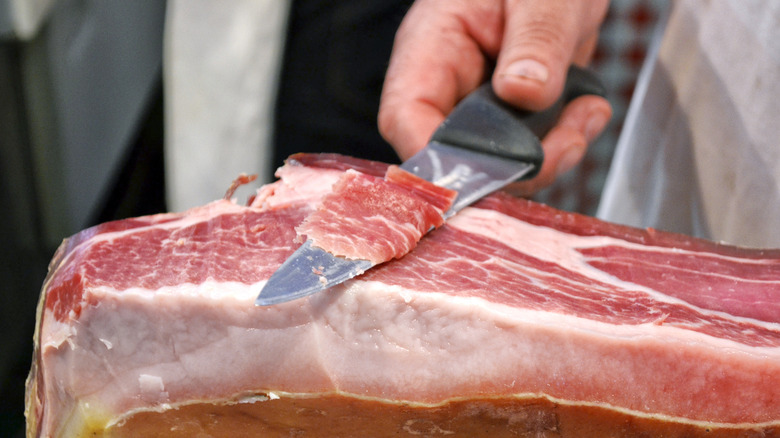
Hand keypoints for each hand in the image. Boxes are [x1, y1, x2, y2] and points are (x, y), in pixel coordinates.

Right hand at [378, 0, 611, 194]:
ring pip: (499, 164)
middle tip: (568, 142)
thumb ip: (536, 38)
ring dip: (551, 155)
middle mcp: (448, 86)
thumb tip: (524, 93)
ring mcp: (479, 106)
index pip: (406, 119)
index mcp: (431, 49)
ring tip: (587, 113)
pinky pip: (531, 152)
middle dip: (515, 165)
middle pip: (456, 156)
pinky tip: (588, 109)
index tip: (488, 173)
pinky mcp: (512, 118)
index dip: (435, 160)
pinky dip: (566, 142)